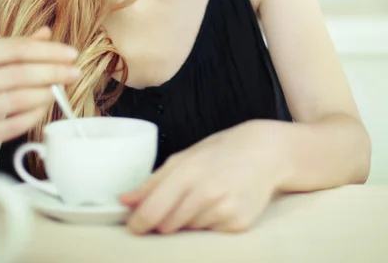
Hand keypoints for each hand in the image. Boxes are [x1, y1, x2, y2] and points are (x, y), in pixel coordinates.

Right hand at [0, 27, 79, 151]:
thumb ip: (19, 47)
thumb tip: (47, 32)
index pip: (15, 50)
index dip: (47, 51)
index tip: (72, 54)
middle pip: (18, 74)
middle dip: (52, 72)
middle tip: (75, 73)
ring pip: (15, 100)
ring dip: (45, 94)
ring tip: (60, 91)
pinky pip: (11, 126)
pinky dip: (33, 116)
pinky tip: (44, 109)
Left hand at [119, 120, 285, 234]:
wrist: (263, 152)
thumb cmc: (219, 152)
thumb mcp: (184, 158)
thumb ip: (153, 182)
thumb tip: (124, 201)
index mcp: (187, 172)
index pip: (152, 212)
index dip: (138, 224)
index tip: (135, 226)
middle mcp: (205, 193)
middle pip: (167, 226)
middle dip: (164, 220)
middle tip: (178, 202)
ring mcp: (223, 210)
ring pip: (188, 231)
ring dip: (188, 222)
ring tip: (203, 198)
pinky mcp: (238, 224)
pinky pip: (209, 235)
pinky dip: (208, 224)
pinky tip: (219, 204)